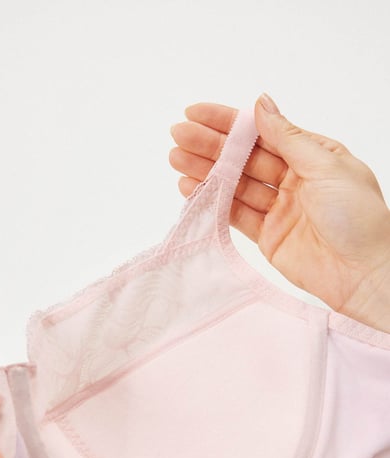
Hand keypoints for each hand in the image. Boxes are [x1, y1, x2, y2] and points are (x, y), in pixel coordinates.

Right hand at [169, 94, 389, 332]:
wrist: (362, 273)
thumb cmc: (358, 217)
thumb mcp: (326, 165)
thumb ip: (288, 137)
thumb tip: (261, 104)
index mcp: (311, 155)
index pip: (263, 132)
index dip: (229, 122)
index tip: (196, 114)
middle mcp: (293, 179)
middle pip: (244, 158)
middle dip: (210, 146)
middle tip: (178, 136)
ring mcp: (278, 209)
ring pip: (235, 185)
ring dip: (205, 172)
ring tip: (176, 160)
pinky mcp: (267, 237)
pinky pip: (235, 215)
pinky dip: (213, 202)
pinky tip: (191, 189)